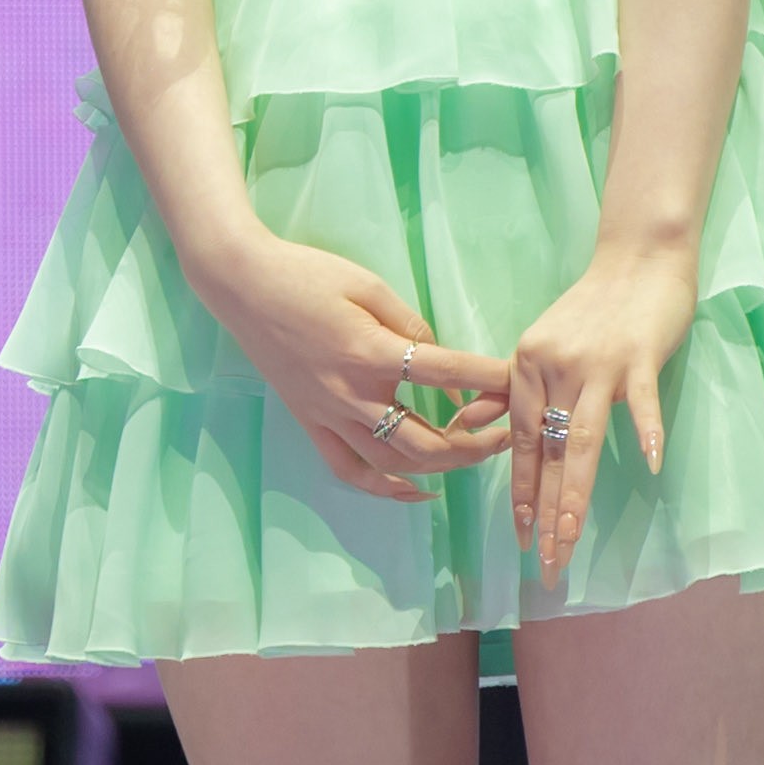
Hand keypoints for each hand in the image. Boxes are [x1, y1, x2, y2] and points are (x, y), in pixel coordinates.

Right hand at [202, 231, 513, 504]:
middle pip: (428, 442)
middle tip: (508, 432)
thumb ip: (410, 323)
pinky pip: (350, 471)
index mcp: (371, 353)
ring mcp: (328, 416)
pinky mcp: (310, 424)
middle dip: (476, 443)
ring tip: (473, 454)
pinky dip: (386, 488)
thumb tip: (443, 358)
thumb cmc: (307, 274)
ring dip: (442, 467)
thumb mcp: (368, 284)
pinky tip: (417, 490)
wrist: (242, 286)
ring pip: (395, 464)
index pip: (447, 374)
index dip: (490, 381)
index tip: (521, 385)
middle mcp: (352, 395)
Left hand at [505, 240, 699, 583]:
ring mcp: (598, 363)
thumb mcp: (541, 344)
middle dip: (544, 512)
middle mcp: (555, 367)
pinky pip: (642, 401)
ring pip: (583, 438)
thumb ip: (506, 388)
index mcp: (527, 365)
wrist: (639, 256)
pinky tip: (648, 465)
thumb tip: (463, 425)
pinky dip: (646, 431)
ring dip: (574, 493)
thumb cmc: (592, 307)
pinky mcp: (639, 356)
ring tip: (570, 538)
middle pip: (547, 450)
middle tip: (546, 564)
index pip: (519, 441)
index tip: (520, 538)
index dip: (519, 491)